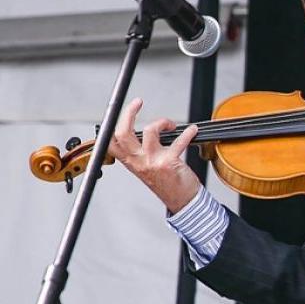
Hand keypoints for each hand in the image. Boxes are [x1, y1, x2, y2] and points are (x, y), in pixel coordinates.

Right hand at [109, 97, 201, 212]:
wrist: (181, 200)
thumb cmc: (166, 183)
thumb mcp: (145, 168)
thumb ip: (140, 153)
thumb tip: (144, 132)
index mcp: (131, 162)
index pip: (111, 142)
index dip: (112, 124)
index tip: (121, 110)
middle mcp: (138, 161)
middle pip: (124, 133)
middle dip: (129, 112)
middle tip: (137, 102)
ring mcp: (152, 161)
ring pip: (150, 131)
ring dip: (163, 121)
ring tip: (170, 124)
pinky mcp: (169, 162)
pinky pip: (178, 141)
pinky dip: (188, 133)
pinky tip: (193, 130)